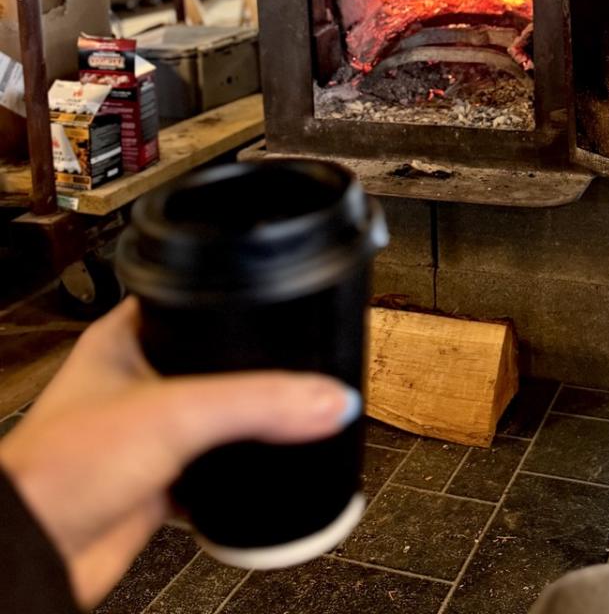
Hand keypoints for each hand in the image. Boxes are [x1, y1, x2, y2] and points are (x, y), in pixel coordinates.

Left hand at [0, 298, 358, 609]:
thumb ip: (257, 402)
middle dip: (253, 369)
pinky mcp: (157, 485)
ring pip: (214, 421)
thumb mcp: (176, 413)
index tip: (281, 298)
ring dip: (248, 427)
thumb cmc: (60, 468)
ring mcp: (146, 435)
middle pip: (211, 363)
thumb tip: (328, 397)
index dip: (234, 298)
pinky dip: (240, 478)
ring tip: (292, 414)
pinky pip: (212, 474)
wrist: (37, 553)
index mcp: (124, 340)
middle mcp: (134, 383)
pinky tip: (266, 473)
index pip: (189, 301)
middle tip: (299, 362)